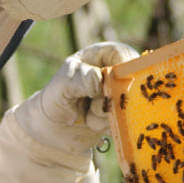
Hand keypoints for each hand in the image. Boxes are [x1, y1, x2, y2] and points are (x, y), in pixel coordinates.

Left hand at [17, 41, 138, 153]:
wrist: (53, 129)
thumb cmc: (55, 99)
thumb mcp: (62, 86)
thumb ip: (80, 80)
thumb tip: (99, 80)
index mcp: (100, 56)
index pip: (121, 53)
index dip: (120, 68)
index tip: (109, 84)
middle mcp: (114, 72)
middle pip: (130, 79)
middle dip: (112, 96)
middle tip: (93, 104)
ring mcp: (120, 94)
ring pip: (128, 103)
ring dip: (105, 114)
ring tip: (87, 114)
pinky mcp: (122, 114)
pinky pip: (125, 121)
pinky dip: (107, 125)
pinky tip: (92, 123)